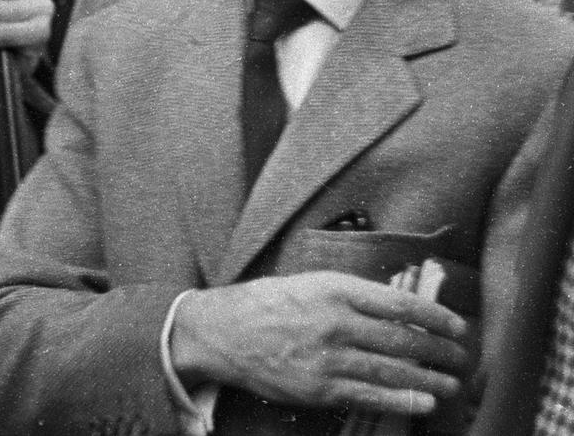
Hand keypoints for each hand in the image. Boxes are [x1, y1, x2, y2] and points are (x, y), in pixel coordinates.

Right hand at [170, 272, 470, 415]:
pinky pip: (372, 396)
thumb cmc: (268, 303)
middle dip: (441, 351)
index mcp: (335, 289)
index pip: (400, 304)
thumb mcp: (309, 283)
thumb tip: (397, 307)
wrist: (224, 331)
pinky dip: (404, 400)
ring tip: (451, 382)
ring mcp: (329, 358)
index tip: (457, 325)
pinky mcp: (321, 387)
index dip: (436, 317)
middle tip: (461, 357)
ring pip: (394, 371)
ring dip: (431, 379)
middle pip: (404, 340)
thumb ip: (350, 295)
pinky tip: (425, 401)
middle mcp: (336, 322)